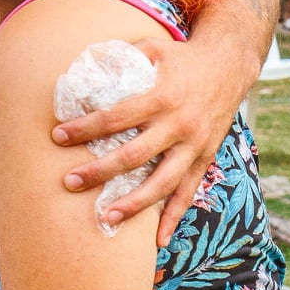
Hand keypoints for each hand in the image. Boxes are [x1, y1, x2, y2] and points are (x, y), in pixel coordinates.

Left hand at [51, 37, 243, 246]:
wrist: (231, 63)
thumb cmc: (183, 56)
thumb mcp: (152, 48)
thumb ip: (120, 58)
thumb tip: (81, 67)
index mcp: (161, 97)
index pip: (115, 118)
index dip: (85, 128)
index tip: (57, 136)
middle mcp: (179, 124)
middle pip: (134, 155)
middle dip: (100, 171)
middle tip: (69, 182)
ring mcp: (194, 145)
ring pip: (162, 182)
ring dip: (134, 203)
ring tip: (106, 217)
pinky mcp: (205, 157)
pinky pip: (188, 192)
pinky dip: (174, 217)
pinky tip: (158, 241)